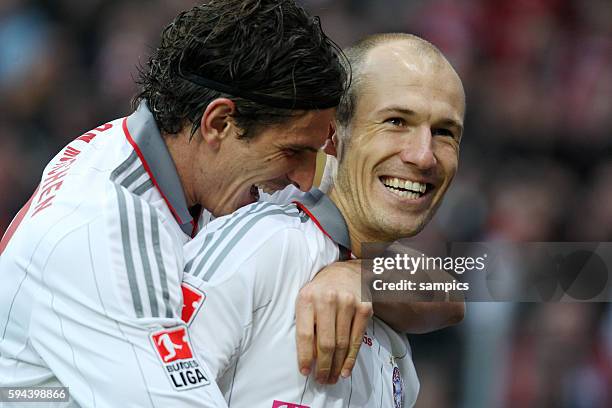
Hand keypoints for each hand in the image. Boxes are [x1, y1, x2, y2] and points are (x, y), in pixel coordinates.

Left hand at [295, 260, 372, 383]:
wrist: (344, 272)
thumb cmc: (320, 292)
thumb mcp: (305, 301)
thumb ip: (305, 325)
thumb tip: (309, 360)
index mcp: (307, 298)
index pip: (305, 334)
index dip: (305, 356)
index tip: (305, 372)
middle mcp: (328, 299)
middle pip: (326, 342)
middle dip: (323, 367)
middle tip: (321, 380)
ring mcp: (348, 303)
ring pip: (342, 344)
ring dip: (337, 366)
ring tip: (332, 378)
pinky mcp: (364, 308)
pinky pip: (357, 340)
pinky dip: (350, 359)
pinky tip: (345, 370)